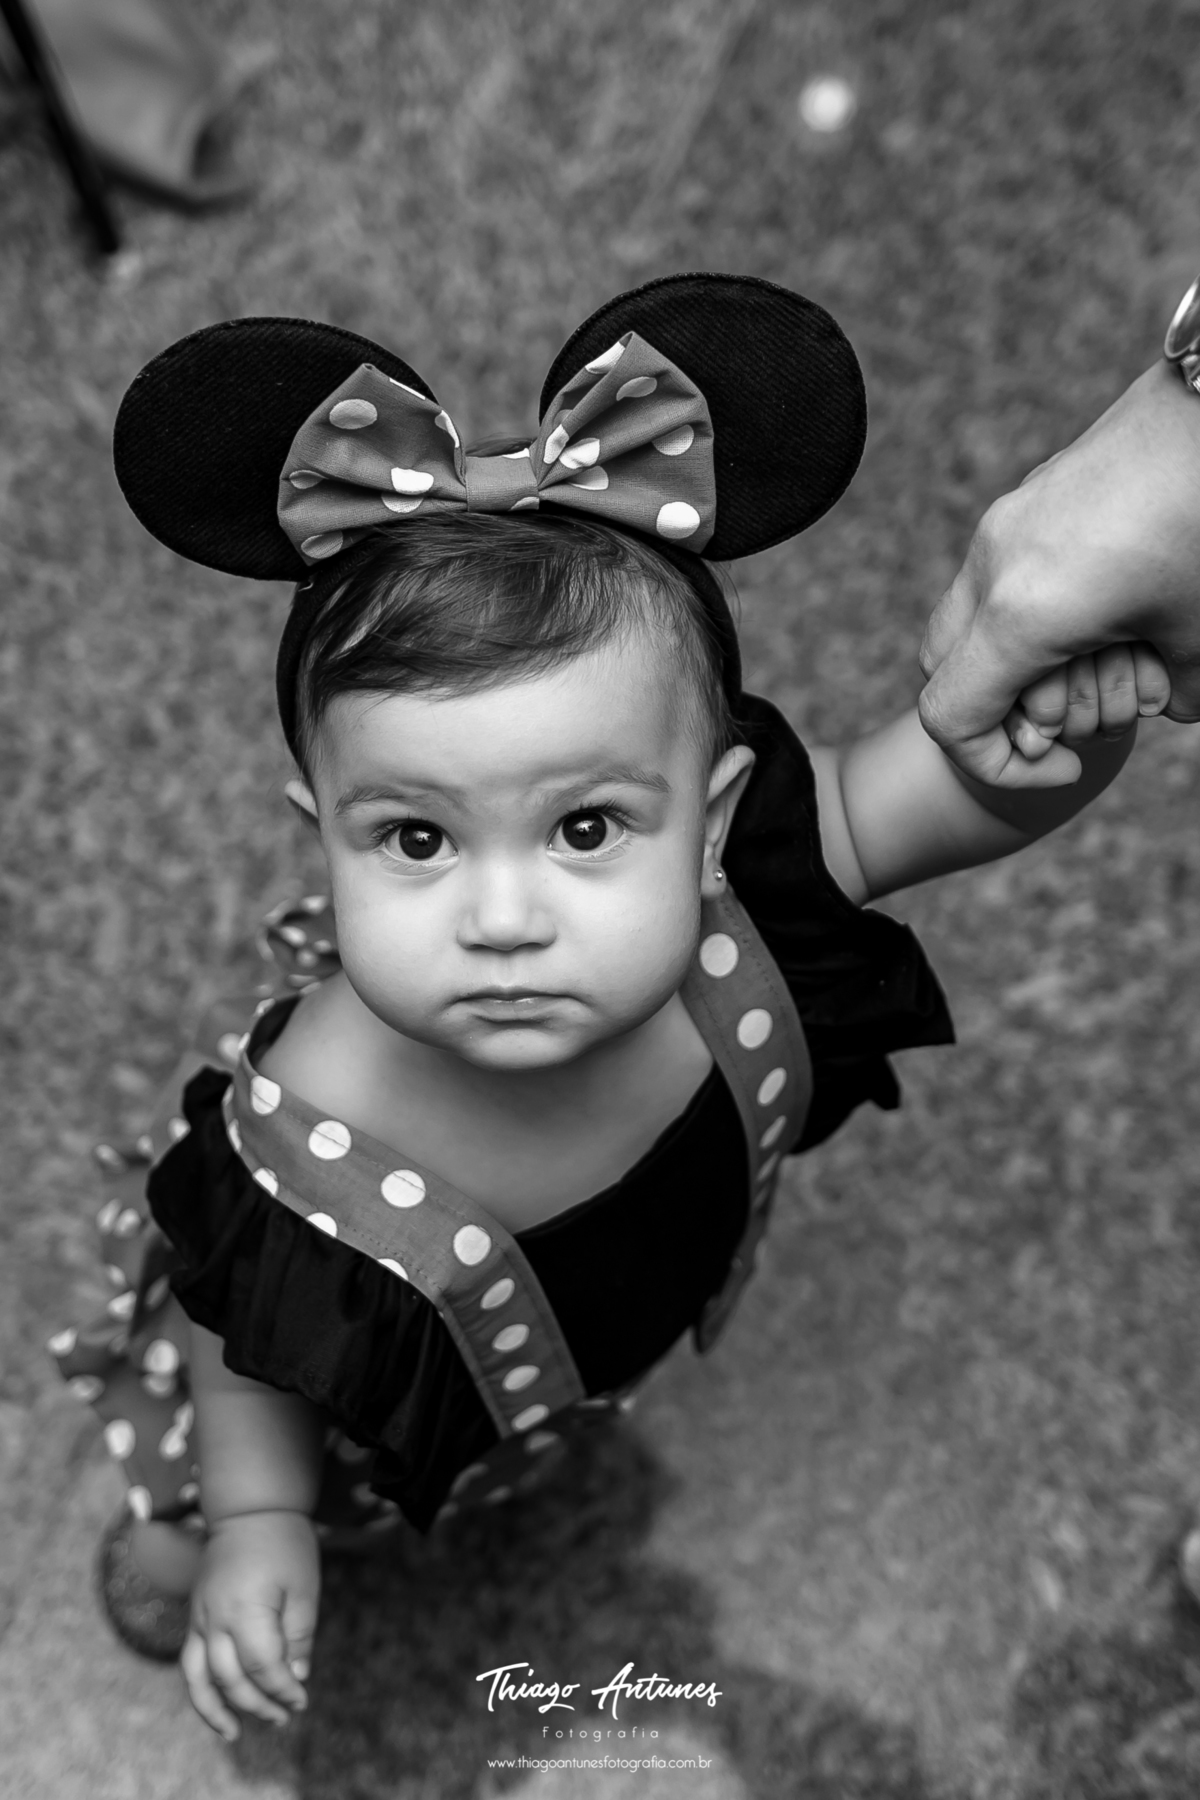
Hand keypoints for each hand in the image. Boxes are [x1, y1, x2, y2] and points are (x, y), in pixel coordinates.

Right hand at [182, 1510, 318, 1740]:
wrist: (250, 1509)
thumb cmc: (284, 1544)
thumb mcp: (303, 1588)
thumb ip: (298, 1636)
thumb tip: (295, 1679)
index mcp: (246, 1608)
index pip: (263, 1666)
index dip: (283, 1689)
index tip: (301, 1700)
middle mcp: (215, 1617)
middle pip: (231, 1678)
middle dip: (259, 1703)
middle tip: (284, 1716)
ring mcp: (199, 1617)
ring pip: (198, 1678)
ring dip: (216, 1710)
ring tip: (236, 1733)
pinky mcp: (193, 1616)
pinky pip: (188, 1663)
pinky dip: (199, 1690)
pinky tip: (217, 1707)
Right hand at [919, 359, 1199, 786]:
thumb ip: (1178, 695)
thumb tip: (1164, 706)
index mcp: (1023, 613)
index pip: (953, 718)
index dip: (996, 766)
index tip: (1064, 767)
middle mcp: (993, 568)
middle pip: (944, 674)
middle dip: (1006, 714)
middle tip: (1085, 714)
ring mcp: (1002, 527)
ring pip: (965, 626)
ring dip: (1018, 663)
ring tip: (1103, 657)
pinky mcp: (1026, 502)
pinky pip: (998, 581)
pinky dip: (1033, 617)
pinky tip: (1108, 608)